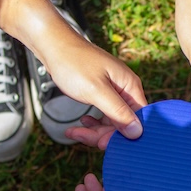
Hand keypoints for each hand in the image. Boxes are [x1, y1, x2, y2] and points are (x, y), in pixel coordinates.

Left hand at [31, 30, 147, 139]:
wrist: (53, 46)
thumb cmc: (73, 63)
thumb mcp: (96, 90)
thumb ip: (117, 111)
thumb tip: (137, 132)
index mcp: (130, 86)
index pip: (137, 119)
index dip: (121, 135)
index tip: (102, 143)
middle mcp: (126, 90)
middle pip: (123, 123)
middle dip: (103, 134)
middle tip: (83, 136)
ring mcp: (114, 92)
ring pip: (112, 122)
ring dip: (95, 130)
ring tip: (75, 131)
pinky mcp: (102, 94)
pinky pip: (103, 115)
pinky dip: (92, 123)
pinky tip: (81, 124)